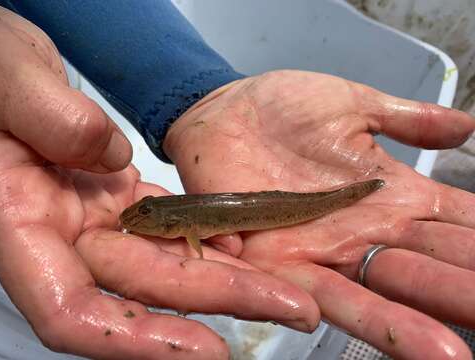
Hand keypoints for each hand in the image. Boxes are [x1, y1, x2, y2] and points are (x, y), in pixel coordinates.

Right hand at [0, 8, 318, 359]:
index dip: (134, 339)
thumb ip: (49, 115)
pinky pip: (169, 226)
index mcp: (18, 220)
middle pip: (144, 288)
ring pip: (165, 260)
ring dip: (225, 277)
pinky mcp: (119, 197)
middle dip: (218, 300)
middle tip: (290, 309)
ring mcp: (95, 218)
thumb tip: (112, 156)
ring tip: (285, 290)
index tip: (205, 349)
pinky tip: (244, 244)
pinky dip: (205, 236)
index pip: (70, 310)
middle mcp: (62, 233)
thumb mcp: (6, 77)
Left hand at [165, 70, 474, 359]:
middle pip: (426, 270)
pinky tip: (395, 338)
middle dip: (462, 291)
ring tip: (454, 354)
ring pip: (378, 295)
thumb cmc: (286, 108)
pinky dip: (355, 315)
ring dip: (416, 325)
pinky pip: (318, 294)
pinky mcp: (277, 261)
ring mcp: (322, 251)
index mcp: (389, 197)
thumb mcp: (354, 106)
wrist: (225, 112)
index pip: (455, 226)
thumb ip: (407, 120)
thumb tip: (467, 127)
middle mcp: (363, 232)